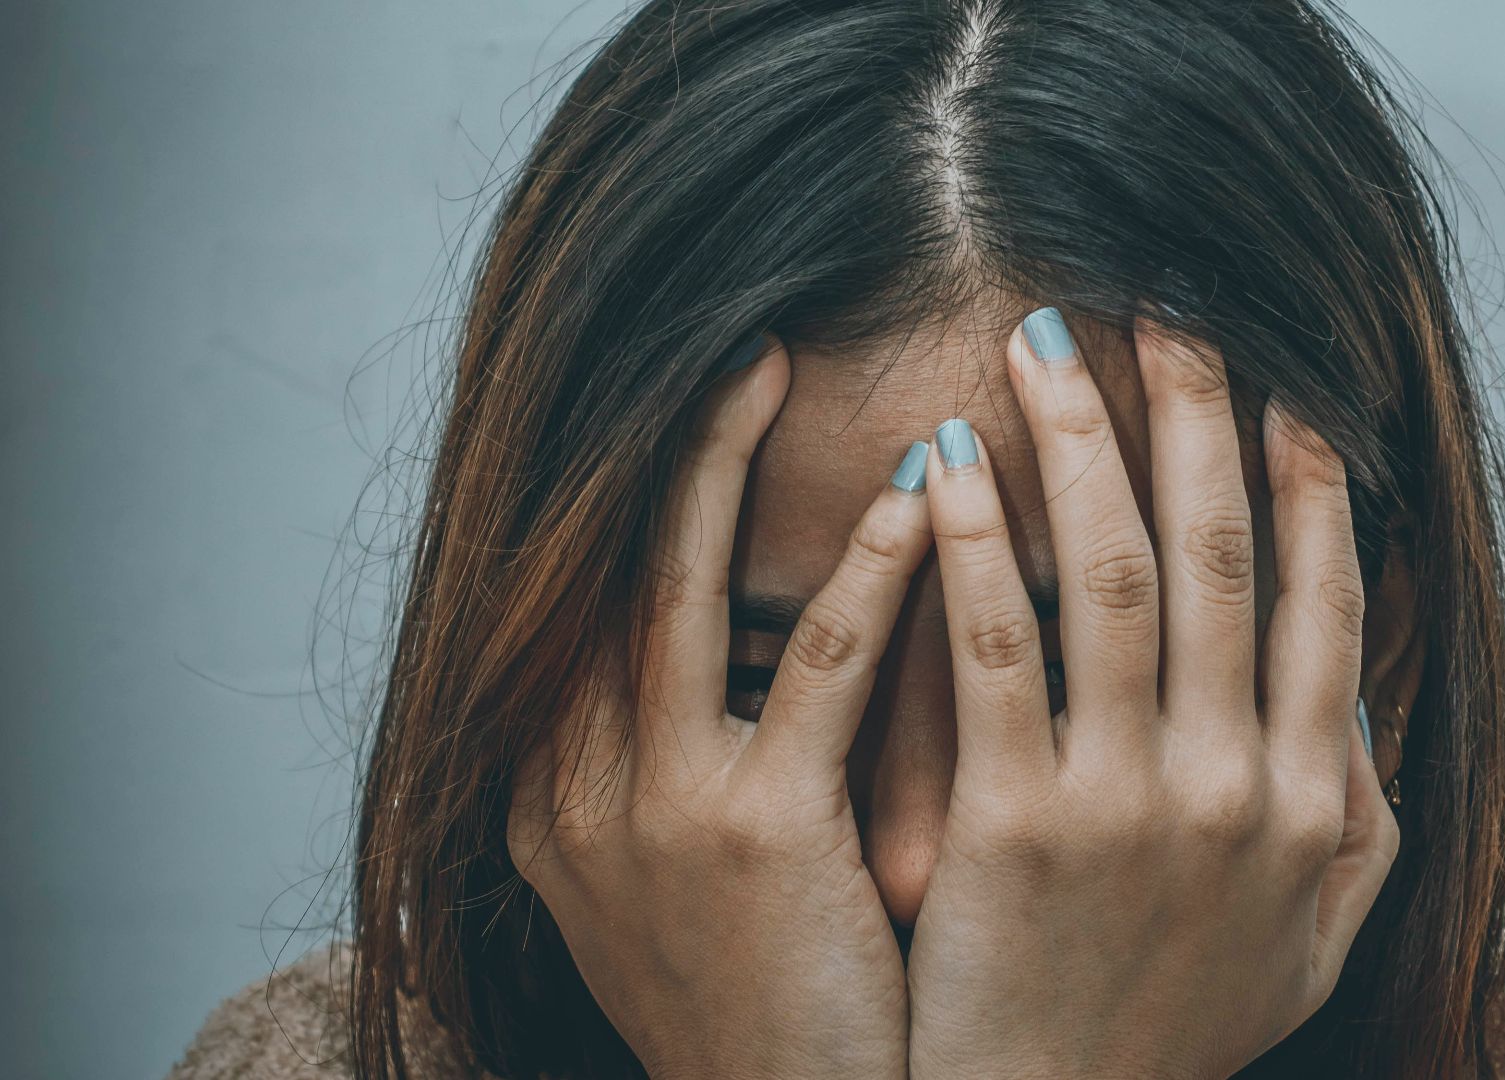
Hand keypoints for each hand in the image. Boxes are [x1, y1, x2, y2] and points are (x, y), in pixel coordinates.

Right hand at [506, 339, 926, 1079]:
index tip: (692, 404)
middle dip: (661, 447)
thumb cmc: (760, 1007)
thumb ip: (680, 768)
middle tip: (727, 341)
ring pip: (679, 587)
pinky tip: (920, 494)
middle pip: (606, 569)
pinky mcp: (752, 835)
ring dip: (725, 463)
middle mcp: (575, 786)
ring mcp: (654, 809)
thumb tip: (741, 653)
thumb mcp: (677, 885)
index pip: (582, 602)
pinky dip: (866, 570)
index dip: (630, 493)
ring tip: (775, 363)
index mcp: (555, 794)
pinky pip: (816, 667)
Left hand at [905, 309, 1399, 1078]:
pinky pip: (997, 651)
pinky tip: (947, 463)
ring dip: (1083, 443)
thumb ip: (1355, 808)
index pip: (1323, 598)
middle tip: (1165, 303)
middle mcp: (1241, 786)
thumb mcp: (1310, 933)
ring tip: (1043, 342)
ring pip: (1115, 575)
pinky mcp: (1015, 826)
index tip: (1281, 380)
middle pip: (1220, 554)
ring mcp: (1130, 802)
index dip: (1305, 477)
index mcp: (1316, 801)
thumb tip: (1357, 678)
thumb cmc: (1175, 1028)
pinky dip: (975, 546)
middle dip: (1195, 413)